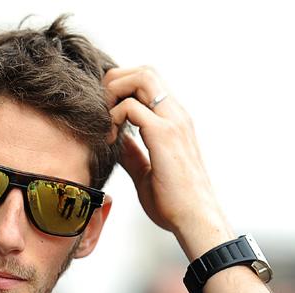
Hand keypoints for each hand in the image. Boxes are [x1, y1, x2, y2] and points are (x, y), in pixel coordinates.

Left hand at [104, 66, 233, 257]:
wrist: (195, 220)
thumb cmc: (174, 203)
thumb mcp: (146, 172)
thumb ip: (133, 153)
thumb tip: (116, 141)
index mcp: (174, 121)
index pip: (148, 81)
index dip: (122, 88)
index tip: (105, 114)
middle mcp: (176, 115)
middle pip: (144, 70)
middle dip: (115, 81)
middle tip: (99, 111)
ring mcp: (173, 122)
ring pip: (141, 77)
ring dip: (114, 92)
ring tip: (104, 122)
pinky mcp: (164, 135)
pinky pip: (131, 107)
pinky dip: (113, 117)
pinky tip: (109, 140)